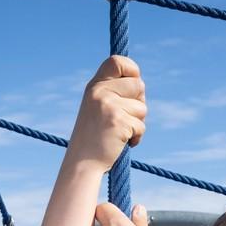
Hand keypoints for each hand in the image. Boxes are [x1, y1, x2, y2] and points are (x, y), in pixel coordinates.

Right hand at [66, 56, 146, 172]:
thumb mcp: (97, 108)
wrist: (82, 163)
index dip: (132, 70)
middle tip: (127, 117)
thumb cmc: (93, 138)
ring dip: (137, 123)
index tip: (134, 86)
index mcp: (94, 86)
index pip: (118, 61)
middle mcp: (99, 92)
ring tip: (121, 132)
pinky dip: (137, 137)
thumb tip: (139, 83)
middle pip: (139, 84)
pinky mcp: (117, 121)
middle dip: (139, 103)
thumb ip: (113, 93)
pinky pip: (141, 125)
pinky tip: (123, 142)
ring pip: (142, 107)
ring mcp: (108, 105)